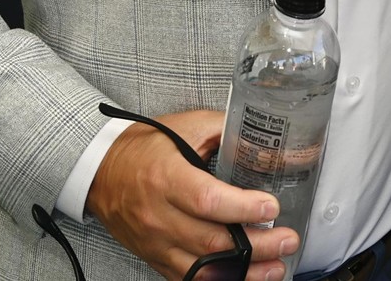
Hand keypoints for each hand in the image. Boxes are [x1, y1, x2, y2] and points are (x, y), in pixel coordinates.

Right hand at [87, 108, 298, 280]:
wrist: (103, 171)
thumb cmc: (146, 146)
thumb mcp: (186, 126)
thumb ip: (224, 130)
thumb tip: (264, 140)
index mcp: (166, 178)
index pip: (206, 200)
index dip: (242, 208)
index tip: (271, 207)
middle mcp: (159, 216)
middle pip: (212, 240)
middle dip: (257, 244)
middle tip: (288, 240)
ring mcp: (156, 243)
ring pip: (203, 268)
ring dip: (244, 272)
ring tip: (276, 267)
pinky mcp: (156, 259)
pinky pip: (189, 279)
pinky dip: (220, 280)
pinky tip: (245, 277)